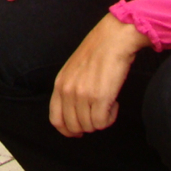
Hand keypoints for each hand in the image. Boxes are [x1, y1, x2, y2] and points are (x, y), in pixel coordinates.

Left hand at [48, 13, 149, 136]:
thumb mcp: (73, 69)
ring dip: (101, 120)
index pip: (56, 119)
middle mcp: (68, 91)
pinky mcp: (100, 98)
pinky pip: (102, 123)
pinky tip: (114, 103)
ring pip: (89, 126)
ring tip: (108, 103)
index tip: (79, 131)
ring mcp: (83, 95)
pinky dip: (110, 118)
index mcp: (60, 84)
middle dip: (88, 126)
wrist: (113, 38)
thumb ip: (70, 88)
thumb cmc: (97, 52)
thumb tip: (74, 112)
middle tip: (99, 113)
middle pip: (73, 126)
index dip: (67, 130)